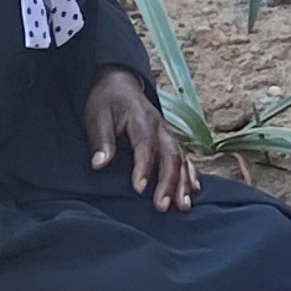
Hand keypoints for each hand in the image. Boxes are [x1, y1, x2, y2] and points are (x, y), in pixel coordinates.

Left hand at [85, 66, 199, 209]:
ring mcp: (168, 134)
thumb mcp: (97, 116)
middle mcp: (160, 127)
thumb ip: (101, 140)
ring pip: (181, 159)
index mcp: (141, 119)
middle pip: (170, 155)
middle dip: (168, 182)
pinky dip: (191, 174)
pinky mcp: (170, 140)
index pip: (145, 145)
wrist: (120, 83)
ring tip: (183, 206)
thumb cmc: (107, 102)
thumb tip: (99, 164)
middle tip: (162, 206)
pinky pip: (185, 158)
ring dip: (183, 183)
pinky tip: (194, 190)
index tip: (139, 189)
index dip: (143, 167)